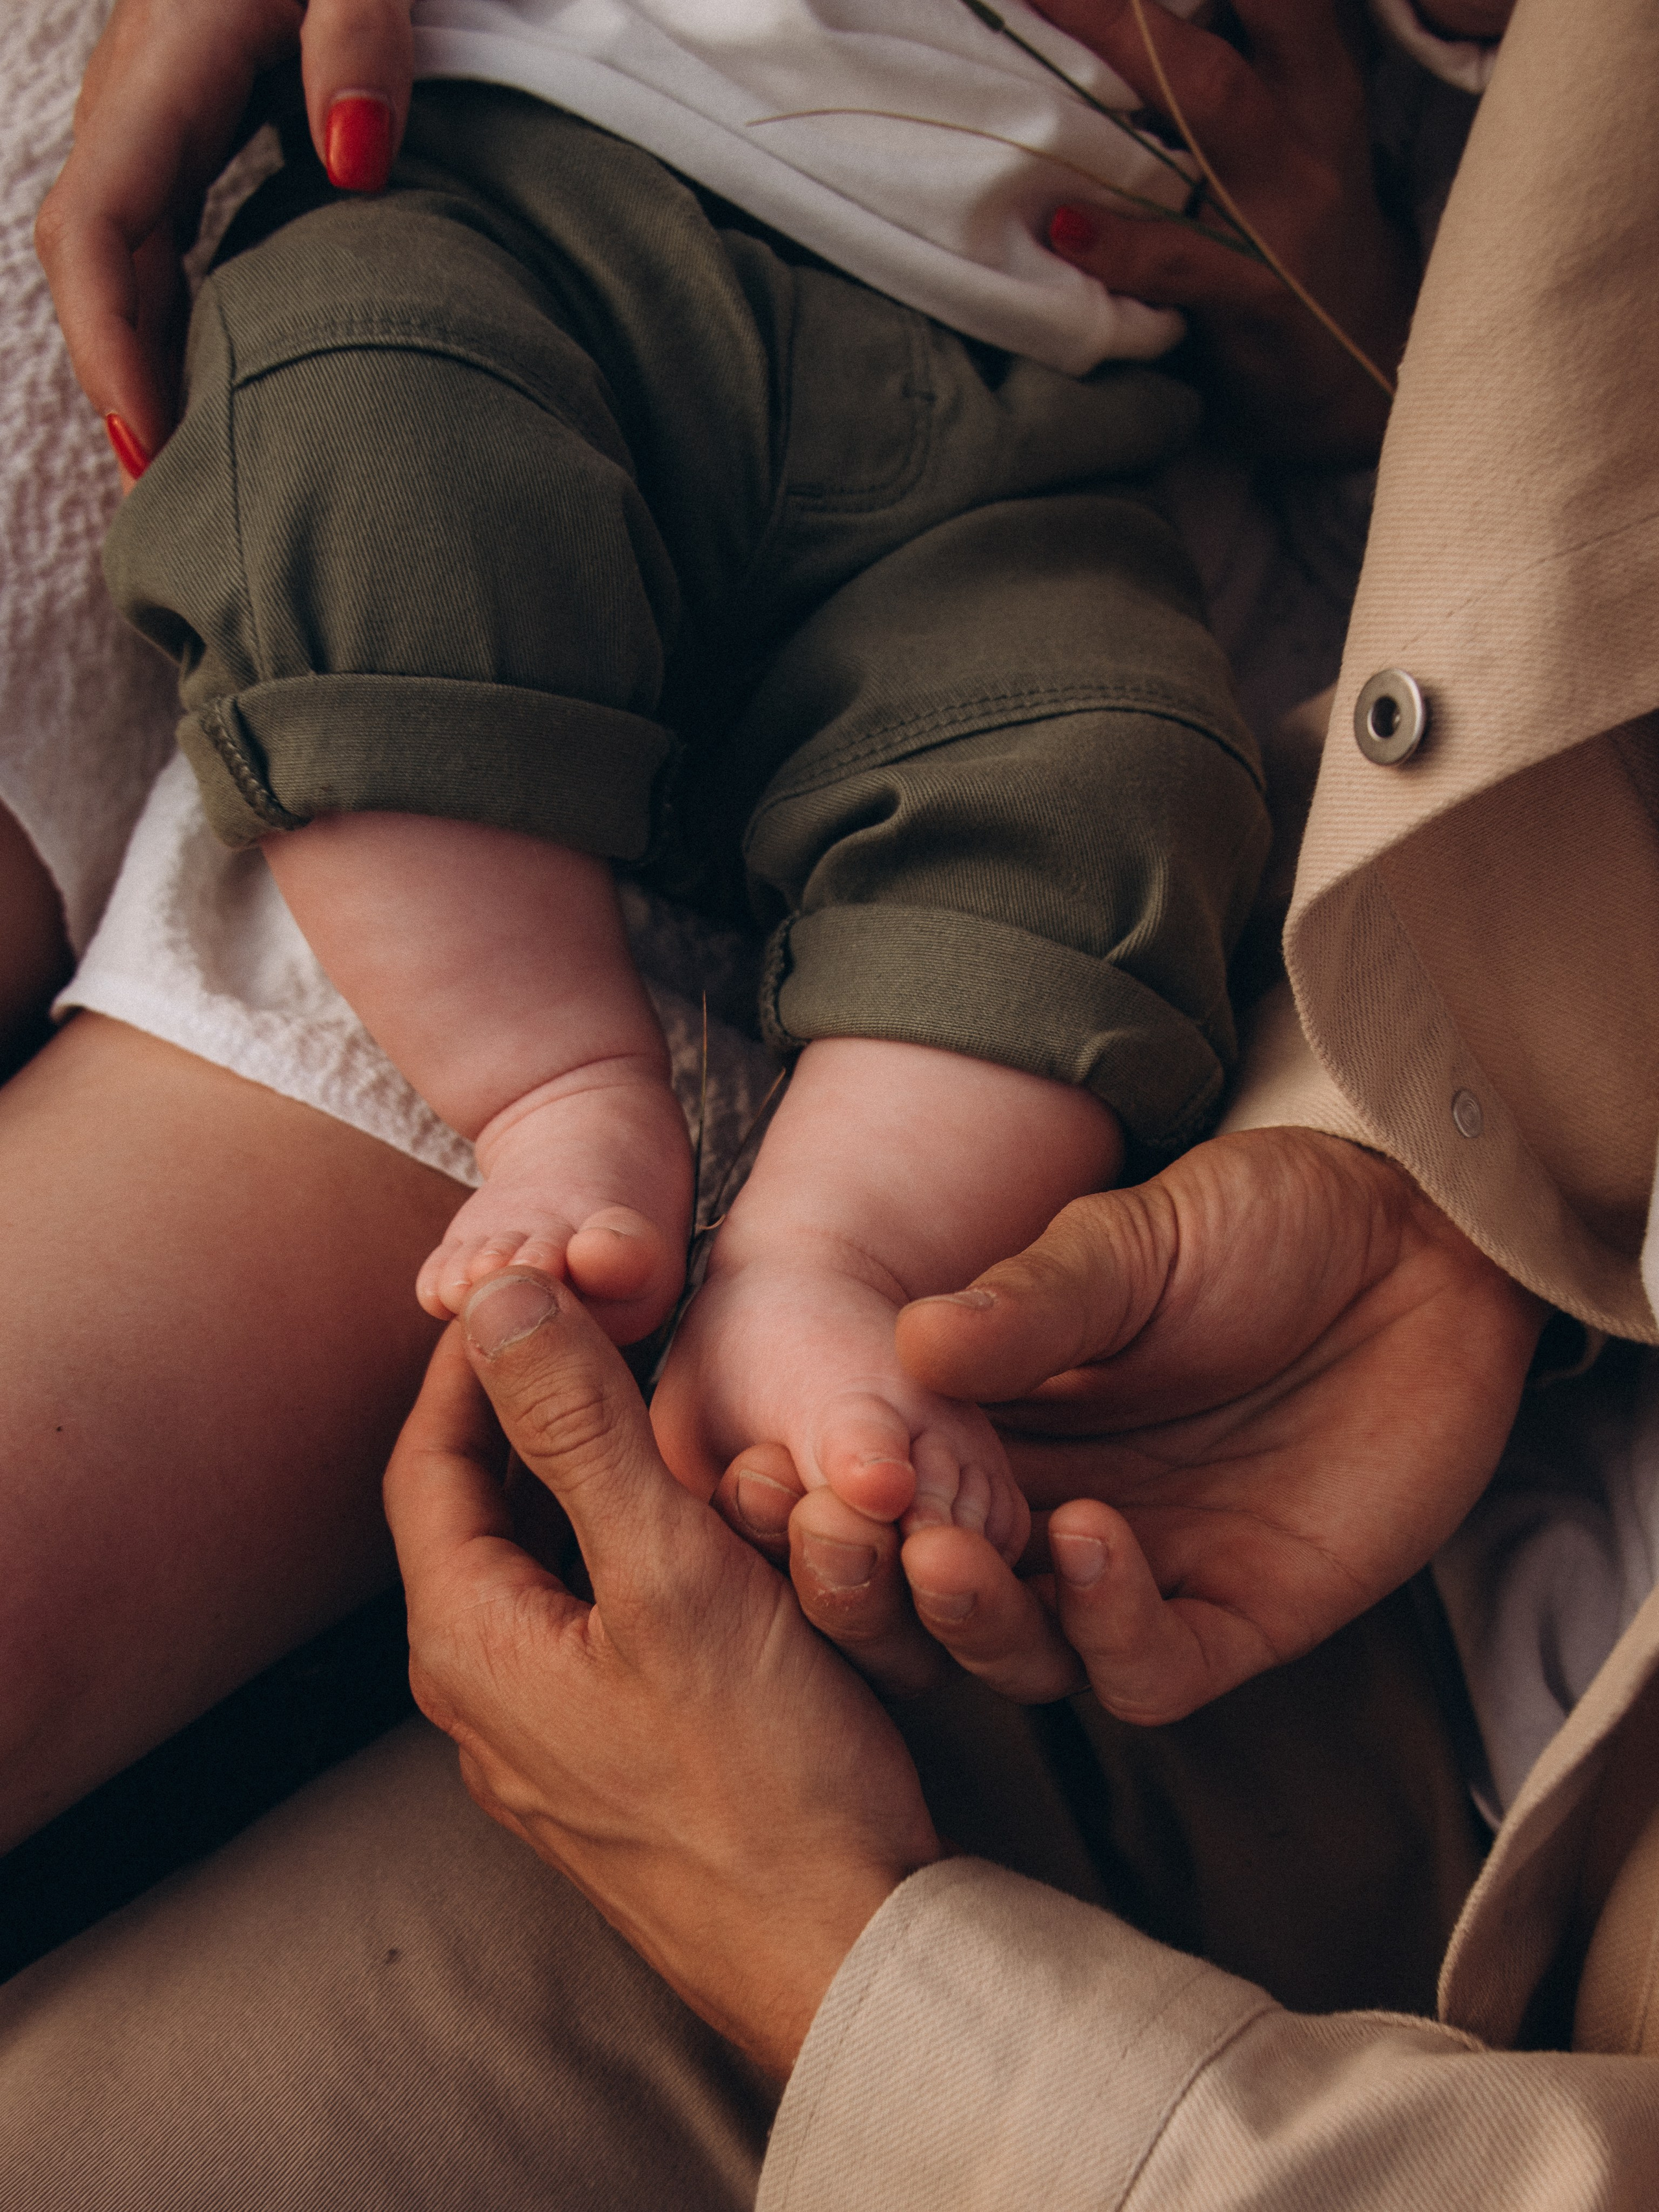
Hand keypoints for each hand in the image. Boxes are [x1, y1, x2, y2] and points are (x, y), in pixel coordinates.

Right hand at [35, 0, 414, 477]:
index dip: (111, 348)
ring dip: (145, 348)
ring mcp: (170, 95)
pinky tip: (231, 366)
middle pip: (98, 258)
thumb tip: (357, 163)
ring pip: (126, 246)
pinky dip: (182, 302)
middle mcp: (146, 87)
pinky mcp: (209, 98)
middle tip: (169, 500)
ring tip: (188, 460)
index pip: (99, 230)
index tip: (152, 448)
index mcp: (164, 61)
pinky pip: (169, 222)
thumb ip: (363, 44)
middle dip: (121, 377)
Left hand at [383, 1270, 940, 2078]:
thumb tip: (498, 1295)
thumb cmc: (764, 1775)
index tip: (538, 1283)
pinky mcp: (613, 1770)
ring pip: (545, 1569)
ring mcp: (545, 1744)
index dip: (474, 1360)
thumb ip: (578, 1427)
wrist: (844, 1955)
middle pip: (482, 1512)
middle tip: (601, 1327)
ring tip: (657, 1406)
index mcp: (467, 1642)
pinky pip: (598, 1625)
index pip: (430, 1458)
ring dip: (587, 1481)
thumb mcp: (670, 1571)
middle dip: (532, 1411)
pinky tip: (707, 1531)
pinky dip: (631, 1553)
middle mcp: (483, 1698)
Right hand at [738, 1130, 1543, 1721]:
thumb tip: (907, 1346)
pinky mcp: (1237, 1619)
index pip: (867, 1502)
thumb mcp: (1126, 1244)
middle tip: (831, 1531)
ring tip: (943, 1545)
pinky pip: (1148, 1669)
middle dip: (860, 1584)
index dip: (802, 1505)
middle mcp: (1040, 1519)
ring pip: (1020, 1657)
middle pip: (919, 1604)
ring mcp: (1135, 1578)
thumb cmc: (1256, 1226)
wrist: (1415, 1244)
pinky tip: (1089, 1536)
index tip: (749, 1477)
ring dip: (969, 1616)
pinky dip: (1107, 1623)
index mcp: (983, 1433)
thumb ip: (1027, 1306)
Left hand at [1034, 0, 1417, 459]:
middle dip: (1128, 5)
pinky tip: (1064, 231)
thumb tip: (1110, 29)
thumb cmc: (1287, 232)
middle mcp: (1306, 125)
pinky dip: (1120, 245)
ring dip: (1122, 69)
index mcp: (1312, 74)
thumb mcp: (1276, 134)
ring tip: (1031, 54)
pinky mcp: (1261, 294)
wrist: (1360, 362)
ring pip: (1217, 105)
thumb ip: (1207, 77)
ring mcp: (1286, 211)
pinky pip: (1183, 260)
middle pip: (1240, 20)